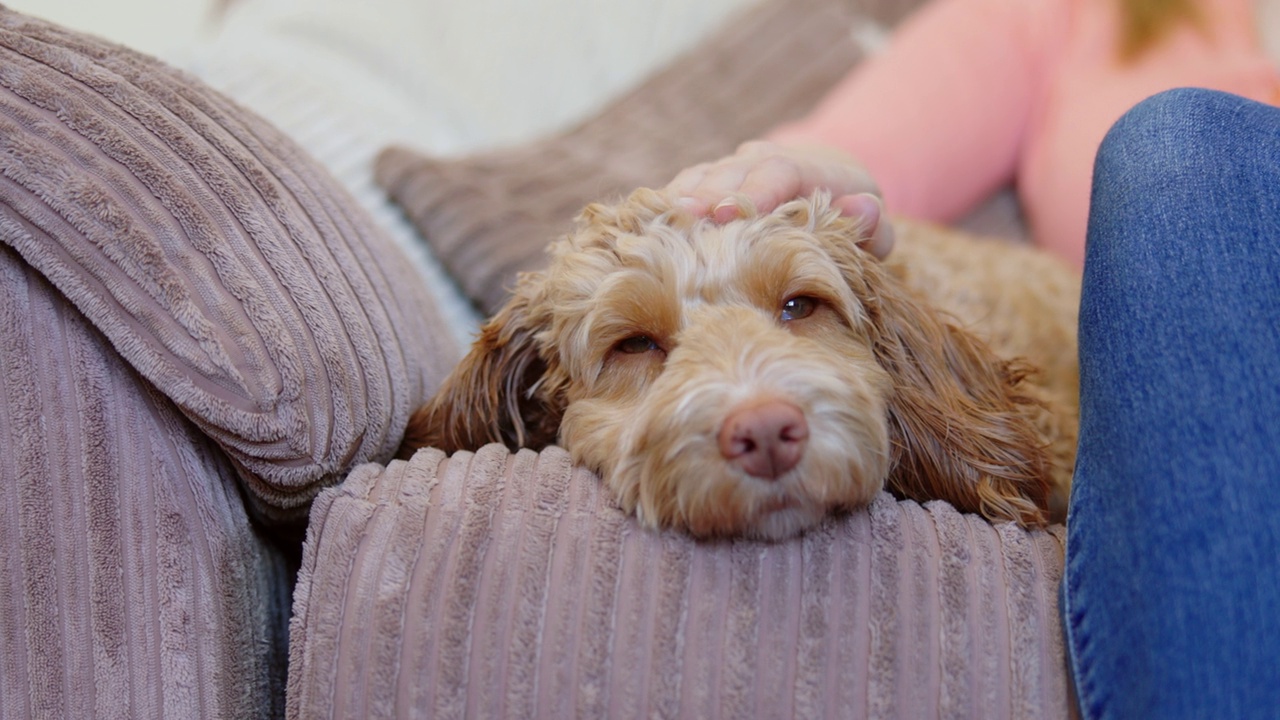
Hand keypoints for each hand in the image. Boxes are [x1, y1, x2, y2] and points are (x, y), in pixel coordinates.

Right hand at [664, 140, 893, 258]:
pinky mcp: (706, 185)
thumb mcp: (874, 231)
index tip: (731, 214)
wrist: (825, 187)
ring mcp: (730, 170)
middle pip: (731, 171)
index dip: (755, 192)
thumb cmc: (849, 222)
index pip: (780, 171)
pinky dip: (663, 207)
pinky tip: (640, 226)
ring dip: (678, 200)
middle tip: (684, 218)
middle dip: (707, 194)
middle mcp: (763, 161)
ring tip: (650, 223)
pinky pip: (681, 191)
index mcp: (808, 167)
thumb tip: (866, 210)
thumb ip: (874, 227)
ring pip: (700, 177)